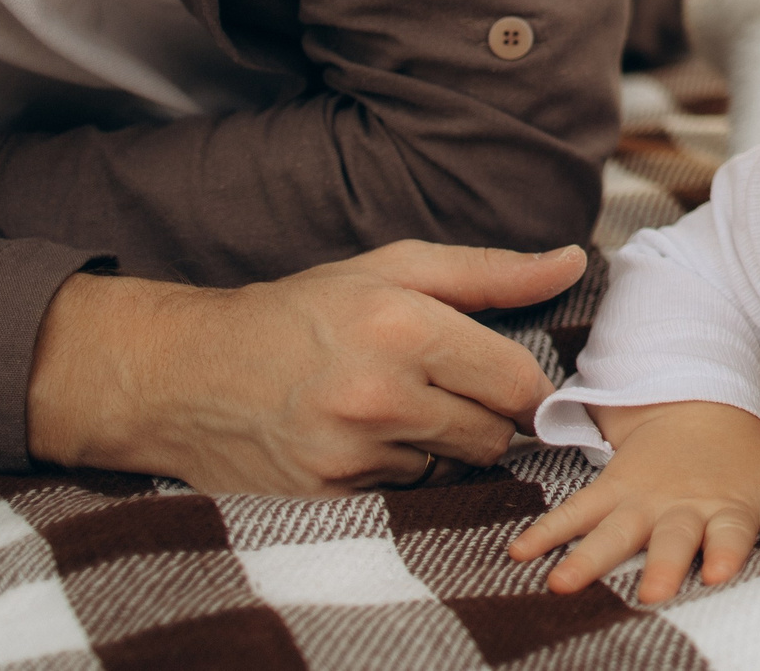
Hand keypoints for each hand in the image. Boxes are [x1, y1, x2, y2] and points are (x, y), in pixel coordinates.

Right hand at [26, 239, 586, 493]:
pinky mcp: (328, 497)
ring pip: (453, 469)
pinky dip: (400, 475)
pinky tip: (364, 442)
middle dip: (484, 417)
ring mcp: (350, 452)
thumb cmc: (302, 312)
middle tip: (443, 392)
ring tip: (393, 412)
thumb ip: (491, 273)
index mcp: (404, 326)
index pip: (517, 382)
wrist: (187, 374)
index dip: (526, 388)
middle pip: (494, 435)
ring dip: (441, 448)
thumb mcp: (393, 270)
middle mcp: (380, 393)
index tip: (511, 384)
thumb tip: (572, 262)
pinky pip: (408, 496)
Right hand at [509, 400, 759, 602]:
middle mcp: (680, 506)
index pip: (729, 531)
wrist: (697, 402)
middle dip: (661, 565)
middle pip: (669, 539)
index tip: (719, 572)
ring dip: (587, 556)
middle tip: (650, 594)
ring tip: (562, 584)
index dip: (726, 550)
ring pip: (612, 530)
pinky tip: (517, 555)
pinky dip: (547, 531)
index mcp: (725, 507)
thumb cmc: (745, 459)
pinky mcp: (609, 491)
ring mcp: (640, 499)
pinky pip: (574, 512)